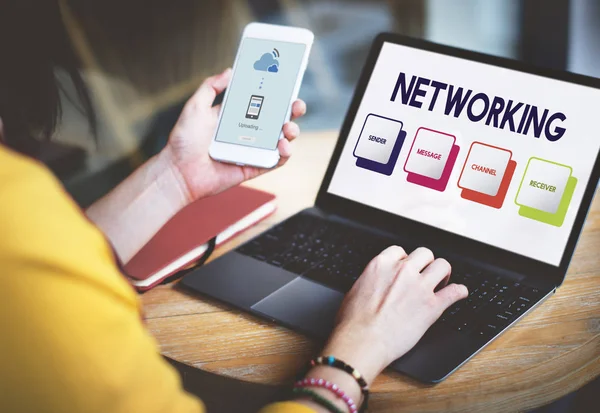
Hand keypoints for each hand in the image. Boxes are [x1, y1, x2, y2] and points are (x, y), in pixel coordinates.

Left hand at [162, 68, 306, 202]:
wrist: (178, 171)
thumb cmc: (184, 141)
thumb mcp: (195, 106)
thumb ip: (211, 87)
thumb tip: (230, 71)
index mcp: (237, 115)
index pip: (262, 101)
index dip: (277, 93)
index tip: (287, 82)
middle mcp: (248, 132)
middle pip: (278, 118)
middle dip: (292, 110)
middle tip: (296, 105)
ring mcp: (253, 150)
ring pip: (282, 139)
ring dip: (292, 132)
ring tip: (287, 128)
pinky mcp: (254, 167)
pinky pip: (276, 161)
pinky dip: (284, 154)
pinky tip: (283, 146)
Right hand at [322, 246, 467, 383]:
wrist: (362, 341)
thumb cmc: (353, 322)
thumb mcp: (355, 290)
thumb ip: (371, 281)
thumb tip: (374, 285)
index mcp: (381, 265)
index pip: (400, 251)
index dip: (405, 260)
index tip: (406, 268)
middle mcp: (403, 271)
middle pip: (424, 254)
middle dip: (425, 263)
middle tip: (425, 274)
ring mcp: (419, 287)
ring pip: (442, 266)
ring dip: (443, 273)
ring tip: (441, 282)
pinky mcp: (432, 306)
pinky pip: (455, 292)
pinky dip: (460, 292)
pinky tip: (459, 293)